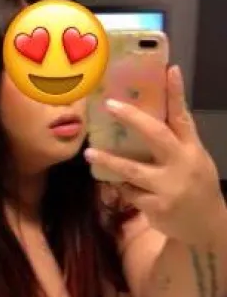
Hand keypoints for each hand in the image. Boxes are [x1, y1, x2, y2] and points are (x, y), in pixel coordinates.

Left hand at [84, 66, 224, 244]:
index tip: (170, 70)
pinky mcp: (156, 206)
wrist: (206, 226)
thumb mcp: (195, 159)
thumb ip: (176, 140)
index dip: (176, 93)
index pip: (184, 116)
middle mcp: (182, 164)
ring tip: (89, 153)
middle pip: (156, 135)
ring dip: (108, 160)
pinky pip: (129, 191)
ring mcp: (168, 187)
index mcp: (192, 149)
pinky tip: (114, 182)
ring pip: (132, 170)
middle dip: (132, 118)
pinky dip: (120, 185)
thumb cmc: (195, 185)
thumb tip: (149, 113)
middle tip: (110, 105)